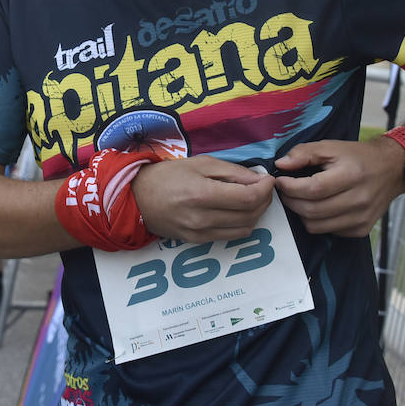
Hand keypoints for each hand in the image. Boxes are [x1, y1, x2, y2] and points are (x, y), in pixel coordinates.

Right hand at [130, 156, 275, 241]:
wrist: (136, 198)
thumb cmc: (166, 175)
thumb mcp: (199, 163)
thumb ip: (231, 171)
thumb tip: (258, 179)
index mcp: (202, 194)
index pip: (248, 198)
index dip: (265, 189)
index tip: (268, 180)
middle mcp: (202, 218)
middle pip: (250, 215)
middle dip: (264, 200)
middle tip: (263, 188)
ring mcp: (200, 233)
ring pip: (244, 228)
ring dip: (256, 214)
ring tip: (252, 199)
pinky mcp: (197, 241)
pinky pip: (230, 236)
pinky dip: (241, 224)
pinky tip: (237, 211)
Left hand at [273, 136, 404, 236]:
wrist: (392, 169)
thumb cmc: (358, 156)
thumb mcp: (331, 146)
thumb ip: (304, 153)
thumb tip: (281, 165)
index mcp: (351, 175)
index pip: (313, 189)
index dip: (291, 187)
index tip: (281, 181)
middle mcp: (359, 200)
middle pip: (312, 210)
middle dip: (291, 201)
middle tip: (286, 191)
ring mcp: (361, 217)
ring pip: (317, 226)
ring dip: (302, 214)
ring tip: (300, 199)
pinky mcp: (361, 229)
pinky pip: (329, 231)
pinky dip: (318, 221)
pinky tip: (320, 207)